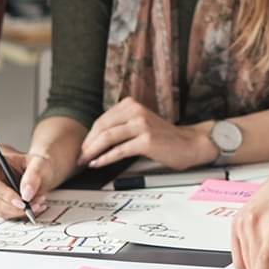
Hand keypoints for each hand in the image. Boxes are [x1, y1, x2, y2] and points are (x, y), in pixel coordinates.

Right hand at [0, 146, 60, 218]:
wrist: (37, 171)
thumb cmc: (35, 164)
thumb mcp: (38, 164)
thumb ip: (33, 176)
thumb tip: (26, 195)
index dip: (6, 195)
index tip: (23, 202)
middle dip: (15, 207)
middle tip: (35, 206)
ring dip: (18, 212)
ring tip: (37, 205)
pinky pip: (3, 214)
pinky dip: (18, 214)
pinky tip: (33, 208)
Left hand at [79, 97, 215, 169]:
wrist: (189, 144)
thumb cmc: (163, 138)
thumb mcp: (139, 123)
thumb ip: (121, 125)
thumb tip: (94, 140)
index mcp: (131, 104)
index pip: (102, 120)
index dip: (89, 135)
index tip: (82, 148)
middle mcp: (135, 111)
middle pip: (102, 127)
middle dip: (88, 144)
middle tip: (80, 157)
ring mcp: (141, 124)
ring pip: (108, 137)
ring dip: (93, 151)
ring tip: (85, 161)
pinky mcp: (146, 140)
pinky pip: (119, 150)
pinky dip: (105, 158)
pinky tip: (98, 164)